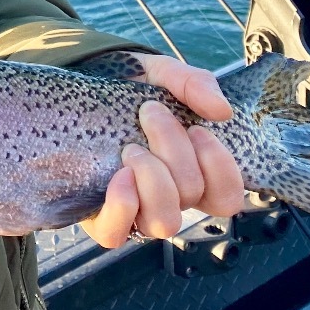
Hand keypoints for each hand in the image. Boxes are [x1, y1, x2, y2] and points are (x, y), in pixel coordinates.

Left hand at [80, 54, 245, 248]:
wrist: (82, 83)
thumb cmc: (130, 87)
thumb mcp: (163, 74)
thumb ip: (194, 84)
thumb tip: (222, 110)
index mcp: (192, 171)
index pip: (226, 199)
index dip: (220, 168)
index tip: (197, 129)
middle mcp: (168, 197)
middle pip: (191, 197)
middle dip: (174, 150)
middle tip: (150, 113)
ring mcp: (135, 209)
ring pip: (163, 222)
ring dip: (153, 178)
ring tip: (131, 147)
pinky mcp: (99, 216)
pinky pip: (116, 235)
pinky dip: (124, 207)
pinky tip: (120, 175)